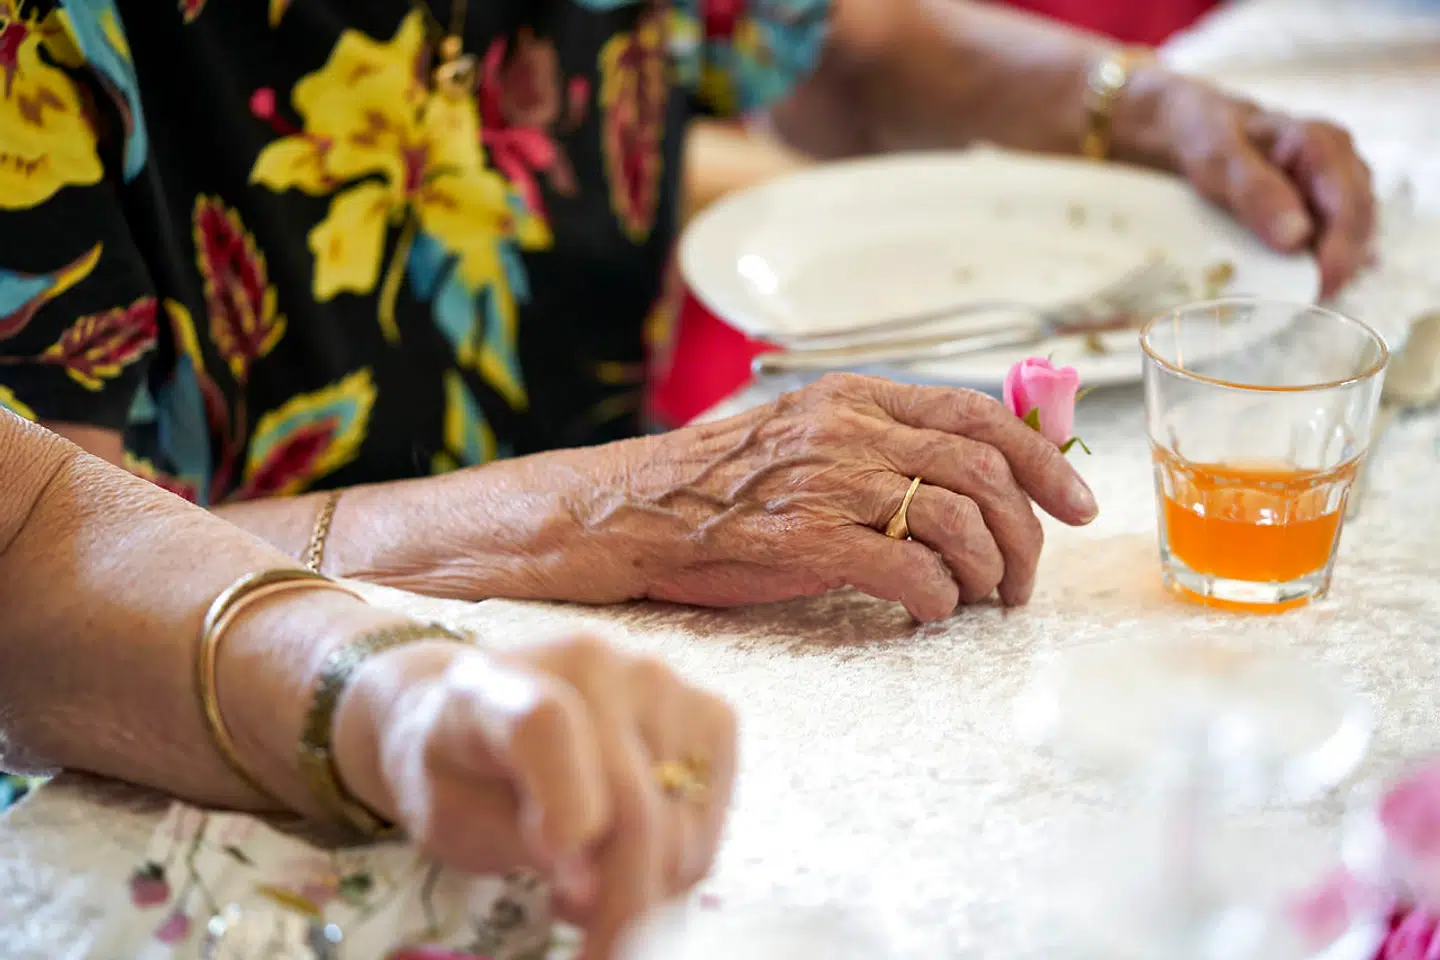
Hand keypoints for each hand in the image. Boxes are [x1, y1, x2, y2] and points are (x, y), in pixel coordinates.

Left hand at [335, 635, 738, 959]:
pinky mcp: (709, 712)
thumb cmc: (458, 772)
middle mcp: (590, 663)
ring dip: (651, 887)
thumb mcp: (450, 815)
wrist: (484, 709)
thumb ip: (513, 837)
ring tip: (592, 889)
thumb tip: (591, 880)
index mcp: (496, 684)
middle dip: (620, 900)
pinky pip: (713, 814)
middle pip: (634, 801)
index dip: (566, 803)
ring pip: (683, 821)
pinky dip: (682, 862)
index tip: (564, 882)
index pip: (546, 726)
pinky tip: (632, 860)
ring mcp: (660, 681)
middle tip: (594, 949)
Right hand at [595, 374, 1098, 620]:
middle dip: (1027, 533)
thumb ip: (880, 444)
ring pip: (957, 520)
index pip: (978, 414)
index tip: (1077, 505)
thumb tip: (973, 476)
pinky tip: (927, 610)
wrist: (634, 509)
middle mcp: (850, 429)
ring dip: (989, 571)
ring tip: (982, 599)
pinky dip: (937, 596)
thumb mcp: (807, 438)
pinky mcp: (806, 538)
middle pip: (983, 471)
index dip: (1043, 462)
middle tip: (1026, 578)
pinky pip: (908, 568)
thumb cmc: (722, 483)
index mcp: (856, 397)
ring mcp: (828, 481)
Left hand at [1130, 68, 1374, 296]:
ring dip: (1334, 268)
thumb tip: (1296, 238)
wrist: (1198, 128)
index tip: (1319, 286)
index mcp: (1323, 145)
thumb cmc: (1209, 137)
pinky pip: (1335, 239)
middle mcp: (1341, 164)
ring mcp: (1336, 186)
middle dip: (1341, 266)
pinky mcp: (1323, 206)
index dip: (1341, 251)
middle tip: (1308, 302)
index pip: (1350, 205)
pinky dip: (1322, 262)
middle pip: (1359, 224)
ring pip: (1353, 235)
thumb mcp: (1219, 159)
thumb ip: (1256, 191)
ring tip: (1303, 297)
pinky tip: (1303, 284)